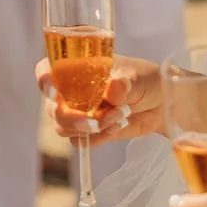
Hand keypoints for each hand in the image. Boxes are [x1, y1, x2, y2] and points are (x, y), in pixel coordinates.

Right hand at [36, 53, 162, 145]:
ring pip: (63, 127)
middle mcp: (72, 89)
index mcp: (78, 66)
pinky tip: (117, 127)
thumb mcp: (139, 76)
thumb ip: (125, 82)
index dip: (45, 81)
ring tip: (118, 118)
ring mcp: (78, 111)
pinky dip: (97, 138)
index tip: (56, 93)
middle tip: (96, 121)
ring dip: (89, 128)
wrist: (161, 105)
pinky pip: (79, 141)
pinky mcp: (87, 129)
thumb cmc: (147, 80)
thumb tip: (113, 88)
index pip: (47, 69)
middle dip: (72, 118)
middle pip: (53, 107)